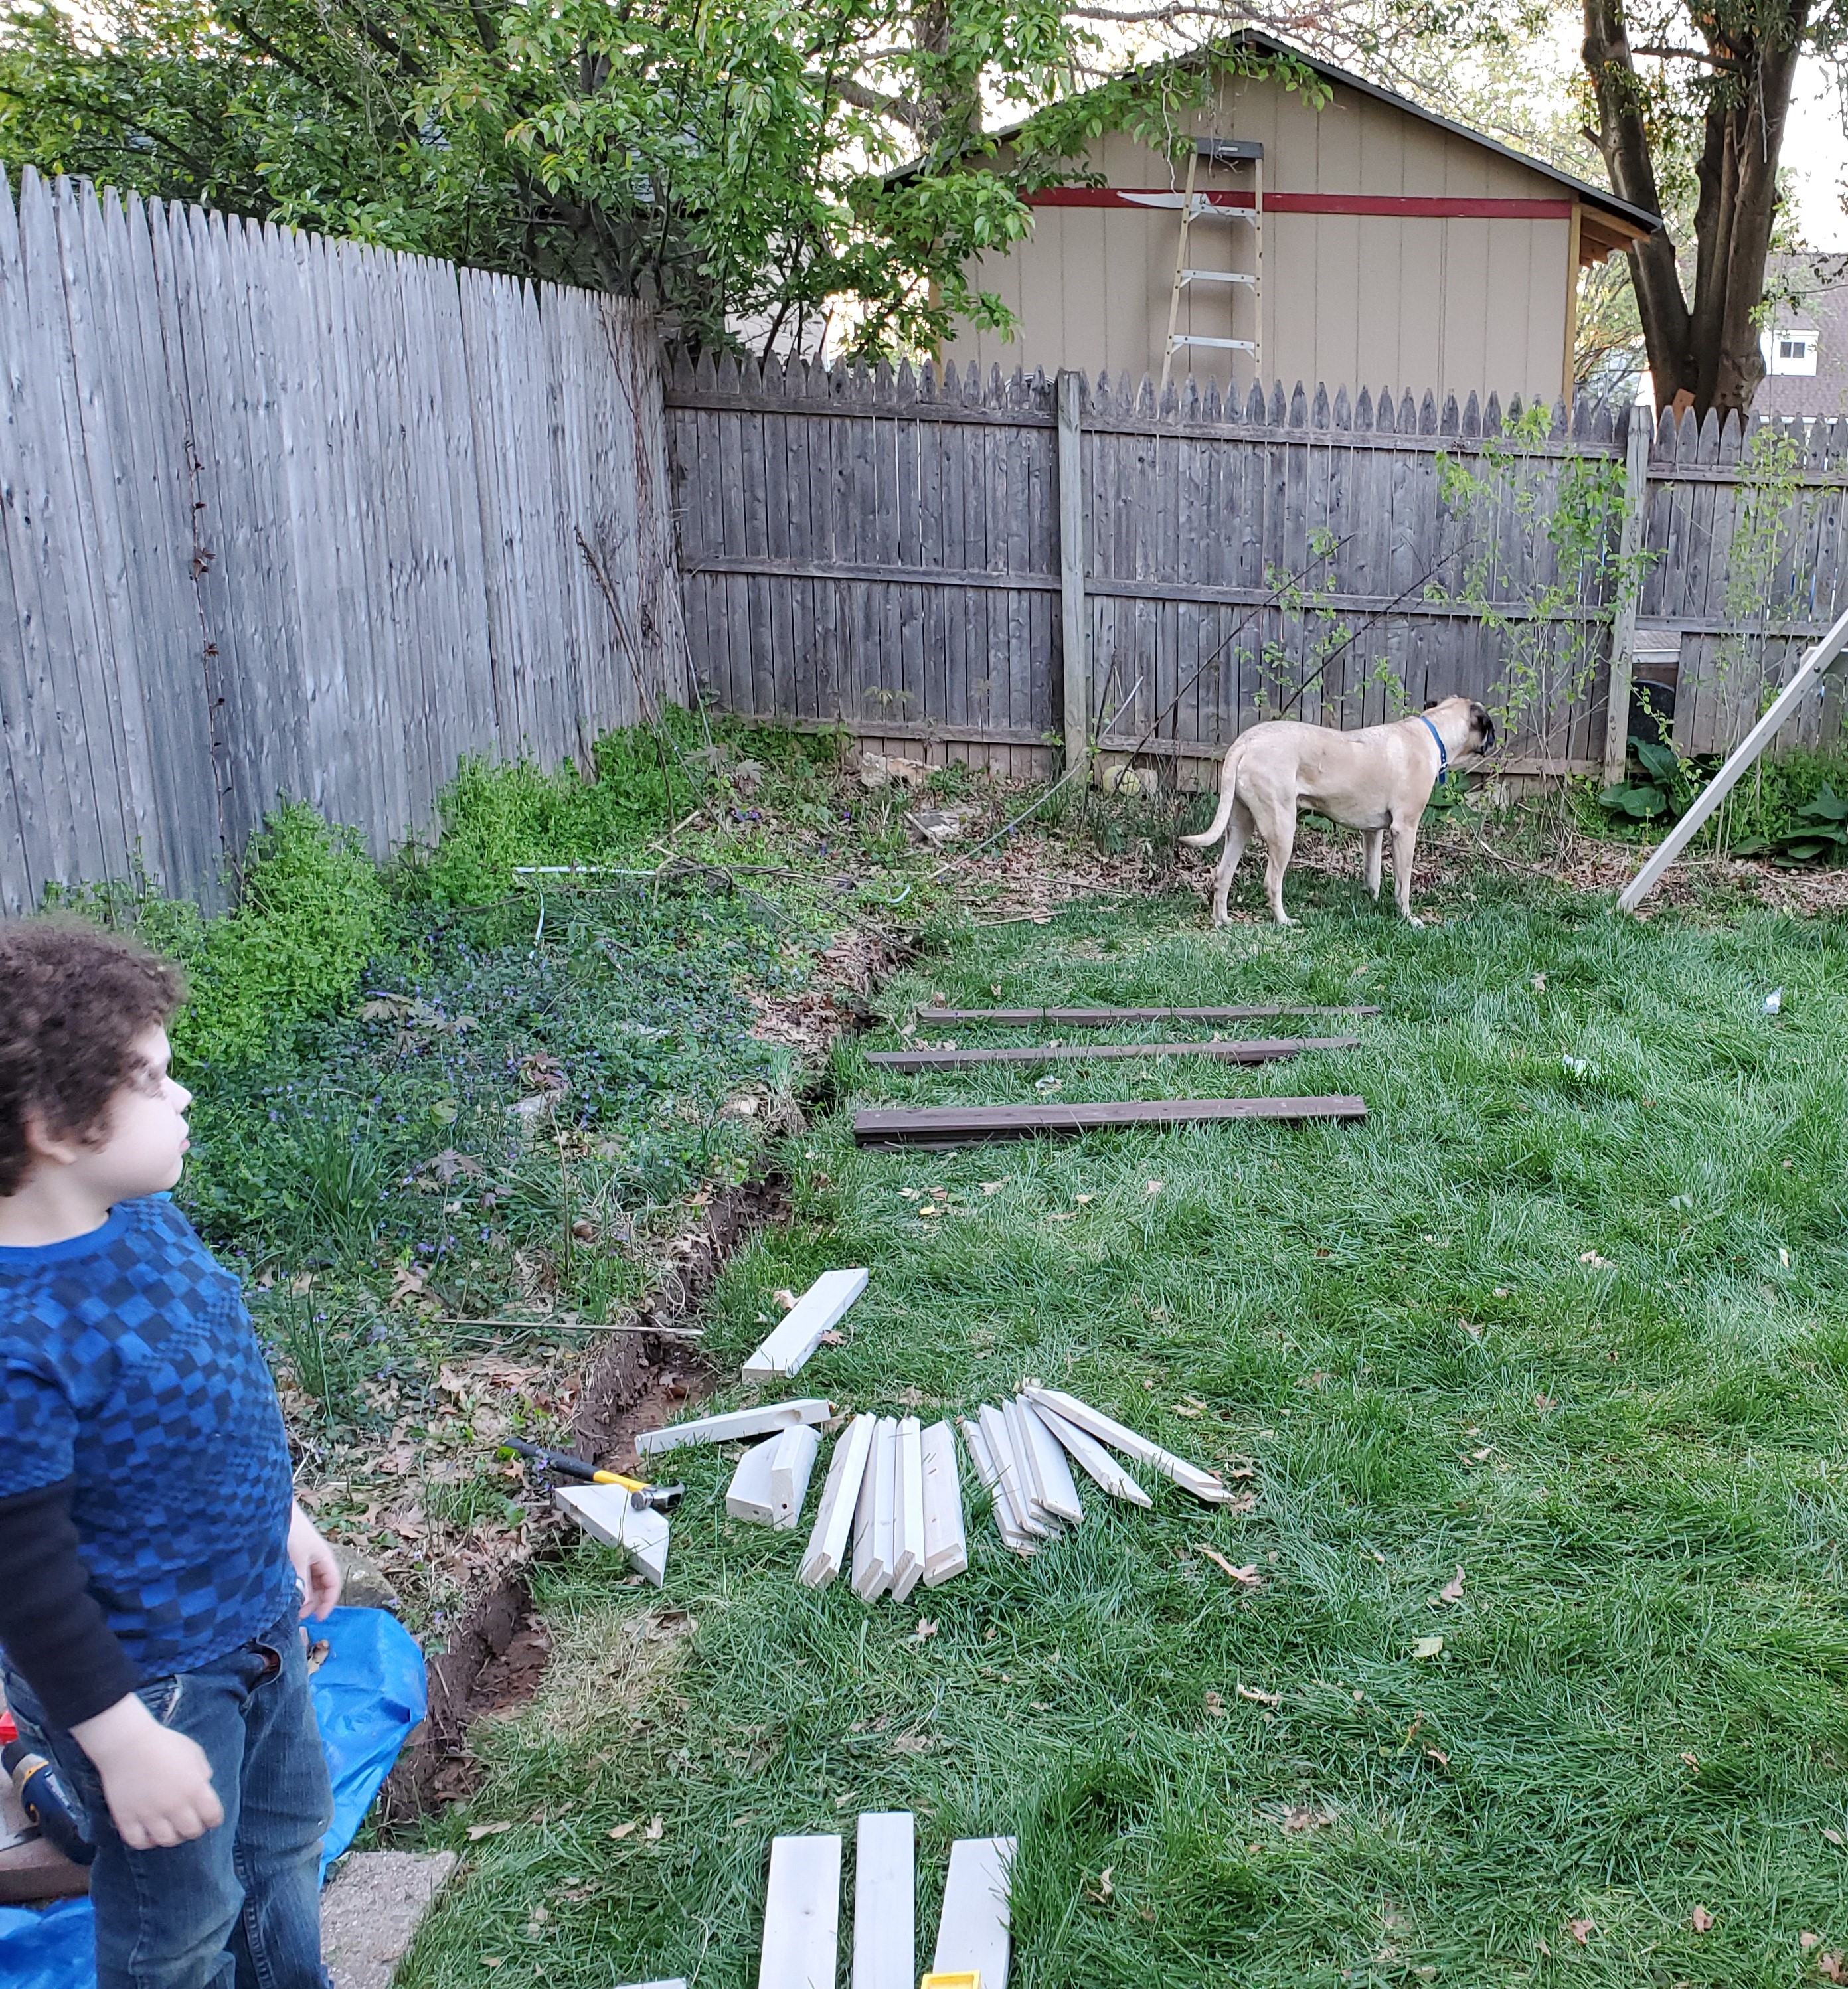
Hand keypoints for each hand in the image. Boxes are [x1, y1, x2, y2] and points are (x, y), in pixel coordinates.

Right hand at [71, 1694, 221, 1848]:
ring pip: (166, 1840)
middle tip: (189, 1824)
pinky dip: (146, 1841)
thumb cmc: (164, 1743)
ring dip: (172, 1837)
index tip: (210, 1819)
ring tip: (171, 1829)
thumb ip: (203, 1772)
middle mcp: (174, 1805)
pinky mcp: (127, 1818)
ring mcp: (149, 1814)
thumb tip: (205, 1786)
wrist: (128, 1743)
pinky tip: (149, 1833)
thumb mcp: (193, 1752)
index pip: (212, 1816)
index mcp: (194, 1788)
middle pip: (191, 1832)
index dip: (214, 1819)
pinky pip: (138, 1842)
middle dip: (194, 1830)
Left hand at [287, 1503, 341, 1619]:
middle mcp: (316, 1558)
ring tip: (288, 1606)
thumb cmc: (290, 1531)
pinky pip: (297, 1575)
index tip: (317, 1619)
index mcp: (324, 1557)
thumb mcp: (297, 1560)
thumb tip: (303, 1605)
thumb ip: (301, 1583)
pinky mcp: (290, 1554)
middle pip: (320, 1585)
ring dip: (302, 1594)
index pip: (333, 1584)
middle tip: (297, 1616)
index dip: (328, 1603)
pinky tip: (282, 1592)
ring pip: (308, 1581)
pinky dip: (294, 1586)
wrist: (271, 1509)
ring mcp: (303, 1556)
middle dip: (312, 1602)